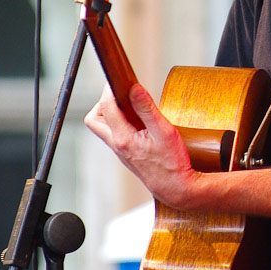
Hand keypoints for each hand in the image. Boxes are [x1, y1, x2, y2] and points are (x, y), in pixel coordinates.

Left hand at [84, 82, 201, 207]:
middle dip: (103, 103)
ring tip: (131, 106)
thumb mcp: (164, 132)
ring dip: (111, 113)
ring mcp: (120, 152)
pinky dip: (121, 123)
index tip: (119, 80)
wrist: (176, 189)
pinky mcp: (127, 155)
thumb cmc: (173, 164)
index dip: (110, 90)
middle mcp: (117, 145)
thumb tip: (134, 89)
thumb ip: (147, 109)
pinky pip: (115, 135)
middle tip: (121, 95)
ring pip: (104, 128)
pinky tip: (138, 121)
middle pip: (94, 119)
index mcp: (124, 139)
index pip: (106, 107)